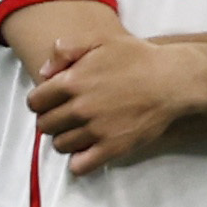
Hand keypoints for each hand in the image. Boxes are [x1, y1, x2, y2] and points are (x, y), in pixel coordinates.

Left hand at [25, 33, 201, 172]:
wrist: (172, 81)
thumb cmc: (137, 58)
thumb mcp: (100, 40)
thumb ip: (66, 50)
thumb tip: (44, 73)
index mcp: (72, 81)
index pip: (35, 102)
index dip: (41, 101)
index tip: (52, 101)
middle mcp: (79, 108)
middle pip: (45, 125)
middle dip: (51, 120)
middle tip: (65, 116)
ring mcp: (95, 131)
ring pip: (60, 145)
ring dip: (65, 139)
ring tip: (79, 131)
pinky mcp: (112, 148)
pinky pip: (80, 166)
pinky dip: (79, 161)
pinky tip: (87, 150)